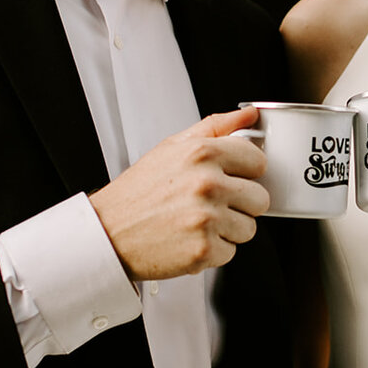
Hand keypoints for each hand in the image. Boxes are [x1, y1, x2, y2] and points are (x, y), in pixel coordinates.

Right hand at [89, 106, 268, 279]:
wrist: (107, 233)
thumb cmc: (139, 191)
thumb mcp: (172, 147)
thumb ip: (215, 127)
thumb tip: (250, 115)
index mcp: (202, 153)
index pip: (258, 161)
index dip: (245, 173)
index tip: (229, 178)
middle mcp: (207, 184)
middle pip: (260, 198)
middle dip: (240, 204)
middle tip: (209, 204)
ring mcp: (206, 219)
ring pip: (249, 228)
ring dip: (227, 229)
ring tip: (196, 223)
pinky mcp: (203, 250)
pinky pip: (231, 252)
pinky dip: (213, 250)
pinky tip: (189, 239)